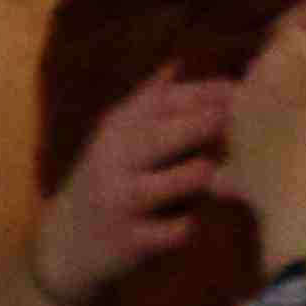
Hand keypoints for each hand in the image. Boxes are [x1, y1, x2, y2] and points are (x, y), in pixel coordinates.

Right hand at [29, 63, 234, 304]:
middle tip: (235, 119)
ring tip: (211, 169)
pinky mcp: (127, 241)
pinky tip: (193, 223)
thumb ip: (148, 101)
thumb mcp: (115, 137)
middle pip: (154, 139)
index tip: (241, 90)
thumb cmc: (106, 180)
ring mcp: (119, 202)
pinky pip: (157, 235)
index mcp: (118, 130)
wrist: (63, 242)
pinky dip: (175, 230)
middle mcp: (115, 161)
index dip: (200, 95)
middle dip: (195, 126)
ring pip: (153, 187)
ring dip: (184, 177)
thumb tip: (178, 63)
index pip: (159, 104)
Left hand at [223, 4, 305, 277]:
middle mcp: (246, 88)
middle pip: (276, 75)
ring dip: (276, 121)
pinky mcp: (237, 177)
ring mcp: (235, 135)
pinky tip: (279, 174)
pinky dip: (258, 167)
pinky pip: (242, 166)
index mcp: (277, 58)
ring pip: (256, 117)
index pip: (303, 35)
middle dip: (300, 82)